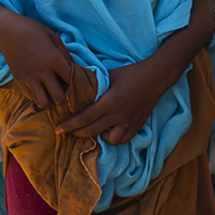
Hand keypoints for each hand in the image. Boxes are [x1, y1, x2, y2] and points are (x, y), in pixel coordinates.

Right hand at [0, 9, 74, 107]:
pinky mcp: (19, 81)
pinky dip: (38, 95)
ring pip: (43, 102)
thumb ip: (65, 55)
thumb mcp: (54, 38)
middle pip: (59, 97)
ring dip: (50, 100)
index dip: (77, 83)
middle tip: (65, 91)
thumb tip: (75, 69)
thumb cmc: (34, 31)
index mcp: (53, 59)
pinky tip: (40, 87)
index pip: (72, 80)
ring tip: (51, 93)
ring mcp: (29, 78)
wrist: (8, 32)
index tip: (77, 81)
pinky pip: (31, 97)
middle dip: (65, 97)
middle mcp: (42, 72)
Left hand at [58, 56, 178, 144]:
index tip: (58, 129)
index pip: (84, 118)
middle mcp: (118, 115)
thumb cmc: (130, 73)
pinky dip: (115, 136)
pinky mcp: (138, 126)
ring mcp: (129, 122)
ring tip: (97, 127)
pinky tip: (111, 128)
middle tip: (70, 130)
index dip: (69, 125)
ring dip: (100, 136)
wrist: (156, 77)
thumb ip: (93, 84)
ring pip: (109, 140)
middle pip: (92, 132)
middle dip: (78, 133)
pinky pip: (123, 139)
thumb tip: (74, 86)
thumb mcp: (109, 75)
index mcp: (109, 102)